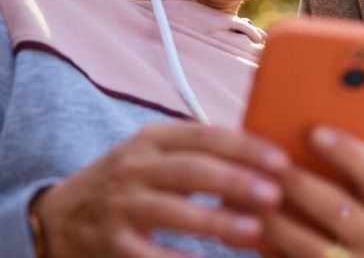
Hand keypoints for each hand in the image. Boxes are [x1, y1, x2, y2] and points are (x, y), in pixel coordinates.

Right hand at [35, 122, 289, 256]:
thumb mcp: (158, 153)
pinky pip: (151, 255)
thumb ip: (202, 149)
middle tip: (276, 194)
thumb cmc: (133, 180)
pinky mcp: (113, 245)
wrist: (64, 214)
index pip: (204, 136)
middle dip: (237, 181)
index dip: (245, 147)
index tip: (281, 160)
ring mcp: (121, 207)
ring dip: (217, 222)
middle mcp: (134, 168)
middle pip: (192, 171)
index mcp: (153, 139)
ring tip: (255, 231)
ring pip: (173, 211)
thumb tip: (268, 153)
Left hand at [261, 126, 363, 257]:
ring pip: (309, 244)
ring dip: (275, 219)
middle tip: (268, 161)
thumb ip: (353, 174)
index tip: (315, 131)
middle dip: (297, 182)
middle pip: (336, 208)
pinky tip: (251, 231)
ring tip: (248, 195)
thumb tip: (307, 133)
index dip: (347, 152)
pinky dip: (270, 248)